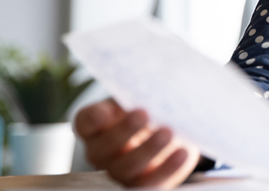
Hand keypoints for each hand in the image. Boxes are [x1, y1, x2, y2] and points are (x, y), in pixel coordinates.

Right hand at [74, 99, 200, 188]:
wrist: (168, 132)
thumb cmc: (147, 110)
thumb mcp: (139, 97)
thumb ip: (139, 94)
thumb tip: (153, 87)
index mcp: (96, 127)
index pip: (85, 123)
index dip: (92, 119)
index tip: (104, 113)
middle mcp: (102, 152)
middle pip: (103, 149)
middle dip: (124, 131)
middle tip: (143, 114)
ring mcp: (120, 171)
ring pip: (126, 168)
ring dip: (148, 150)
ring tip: (167, 133)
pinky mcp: (143, 183)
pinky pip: (151, 183)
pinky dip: (167, 169)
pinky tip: (182, 152)